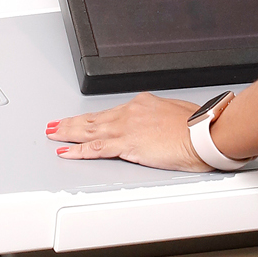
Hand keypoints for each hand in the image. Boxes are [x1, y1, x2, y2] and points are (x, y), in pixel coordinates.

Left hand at [46, 92, 212, 171]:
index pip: (111, 113)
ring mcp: (126, 128)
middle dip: (72, 123)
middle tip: (56, 125)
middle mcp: (130, 113)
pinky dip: (78, 151)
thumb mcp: (178, 115)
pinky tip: (66, 151)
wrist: (204, 134)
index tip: (82, 119)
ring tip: (54, 135)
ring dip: (68, 133)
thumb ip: (163, 120)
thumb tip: (161, 126)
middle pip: (94, 119)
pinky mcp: (127, 145)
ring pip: (89, 131)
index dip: (93, 117)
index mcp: (143, 104)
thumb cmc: (199, 127)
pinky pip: (96, 149)